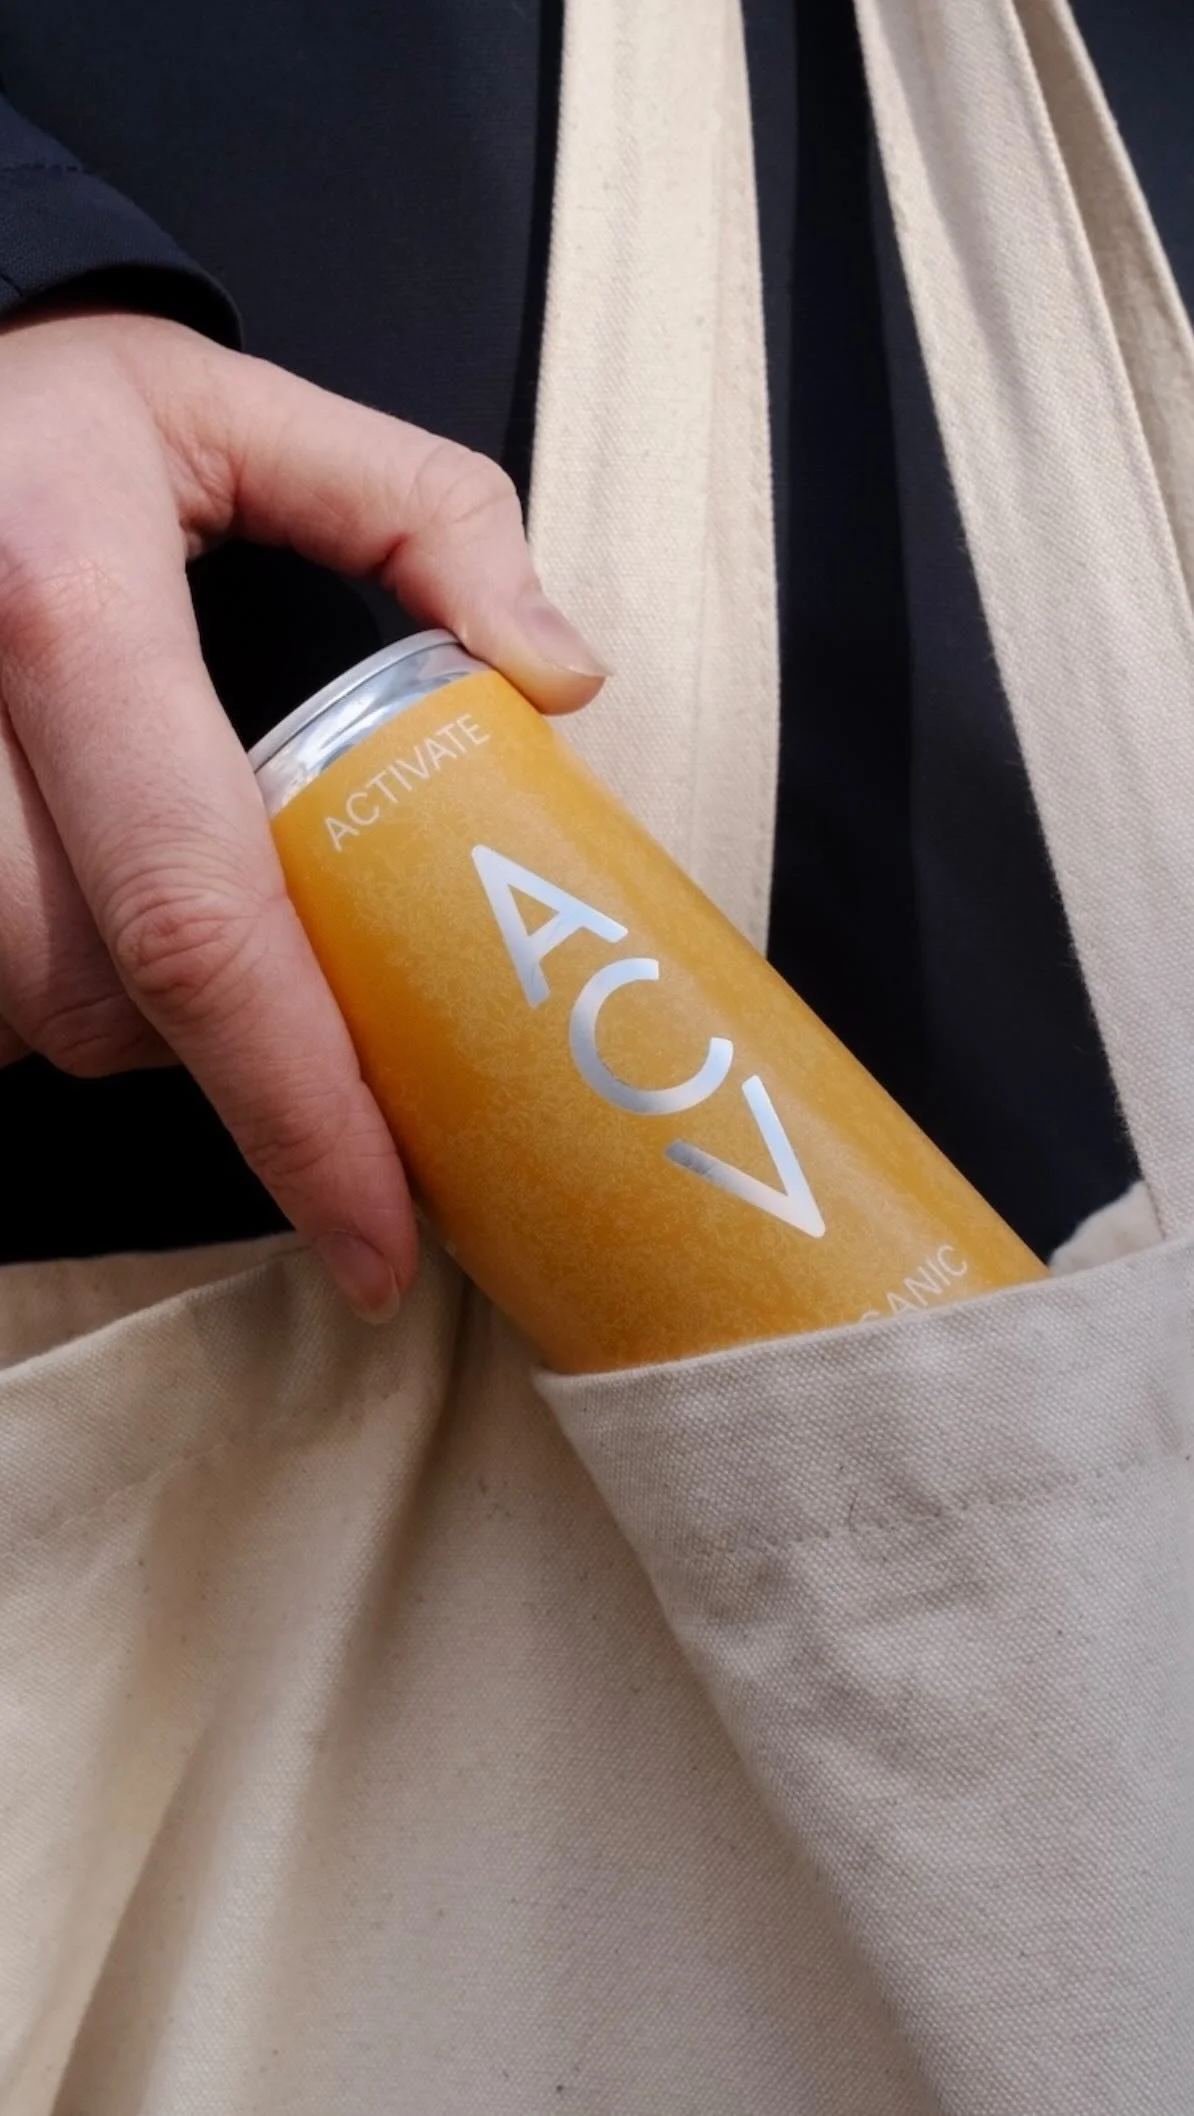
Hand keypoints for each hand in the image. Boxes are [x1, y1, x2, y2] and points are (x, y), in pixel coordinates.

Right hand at [0, 309, 604, 1315]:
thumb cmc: (55, 406)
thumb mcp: (245, 410)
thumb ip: (428, 516)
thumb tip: (563, 679)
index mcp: (67, 613)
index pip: (201, 922)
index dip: (300, 1107)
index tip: (381, 1238)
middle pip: (95, 1003)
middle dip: (218, 1055)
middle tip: (310, 1013)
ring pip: (16, 1015)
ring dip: (119, 1025)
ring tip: (186, 932)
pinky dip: (39, 993)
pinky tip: (87, 922)